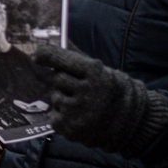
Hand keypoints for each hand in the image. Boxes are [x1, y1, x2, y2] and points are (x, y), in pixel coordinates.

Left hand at [35, 45, 167, 157]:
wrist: (130, 124)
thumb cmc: (112, 92)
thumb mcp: (101, 71)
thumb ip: (77, 56)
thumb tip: (59, 38)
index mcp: (95, 74)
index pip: (62, 59)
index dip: (47, 55)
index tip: (36, 55)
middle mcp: (86, 92)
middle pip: (57, 78)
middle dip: (66, 81)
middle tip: (81, 88)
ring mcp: (78, 112)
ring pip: (55, 97)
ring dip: (64, 99)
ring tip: (83, 105)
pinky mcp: (70, 128)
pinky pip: (55, 115)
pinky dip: (64, 116)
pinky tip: (79, 117)